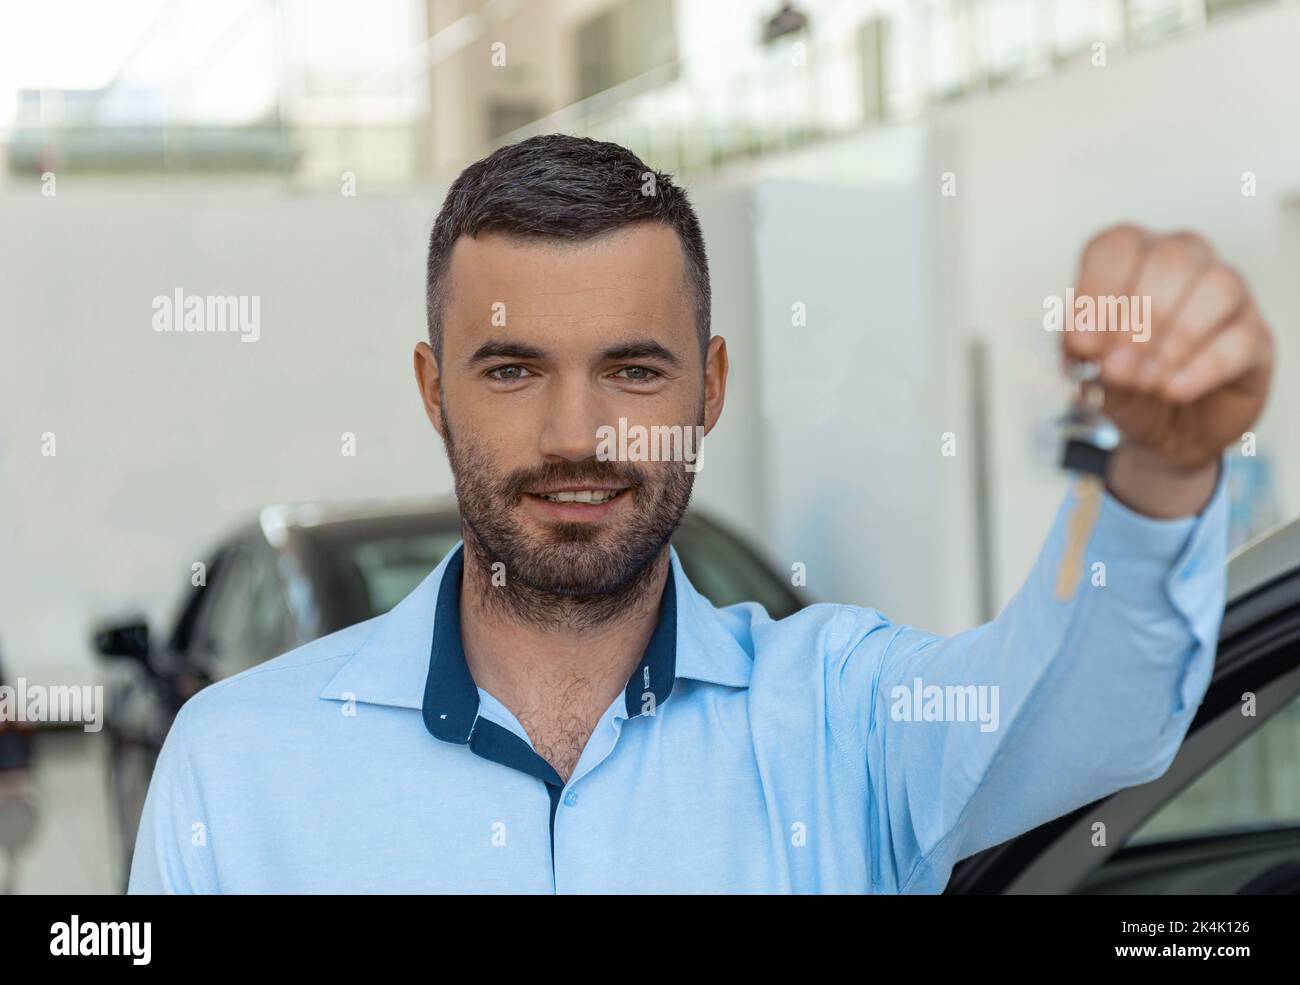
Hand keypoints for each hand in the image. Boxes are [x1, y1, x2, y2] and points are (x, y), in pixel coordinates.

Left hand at [1064, 225, 1273, 516]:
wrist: (1164, 433)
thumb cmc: (1126, 386)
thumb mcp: (1090, 372)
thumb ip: (1084, 354)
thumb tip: (1085, 341)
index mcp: (1133, 261)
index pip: (1119, 245)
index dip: (1099, 290)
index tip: (1084, 340)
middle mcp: (1185, 265)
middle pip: (1172, 259)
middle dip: (1139, 320)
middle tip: (1118, 369)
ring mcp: (1228, 298)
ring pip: (1217, 287)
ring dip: (1175, 339)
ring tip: (1148, 382)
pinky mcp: (1256, 337)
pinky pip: (1240, 339)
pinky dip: (1202, 368)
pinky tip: (1174, 390)